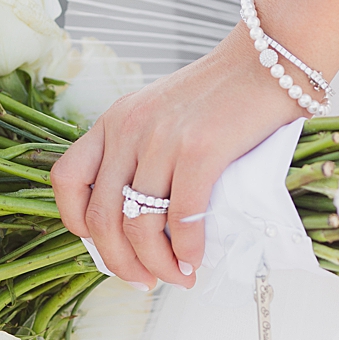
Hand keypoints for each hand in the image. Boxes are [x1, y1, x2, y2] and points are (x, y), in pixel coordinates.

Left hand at [49, 29, 299, 289]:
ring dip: (157, 265)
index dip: (80, 225)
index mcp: (114, 120)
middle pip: (101, 217)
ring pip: (139, 225)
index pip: (67, 179)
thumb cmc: (226, 92)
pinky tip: (196, 259)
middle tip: (145, 281)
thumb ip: (146, 153)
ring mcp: (162, 139)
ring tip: (178, 277)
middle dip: (119, 262)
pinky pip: (181, 217)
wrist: (270, 58)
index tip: (107, 248)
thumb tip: (146, 219)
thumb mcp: (165, 114)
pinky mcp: (201, 150)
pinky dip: (187, 249)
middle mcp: (129, 129)